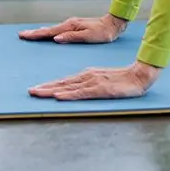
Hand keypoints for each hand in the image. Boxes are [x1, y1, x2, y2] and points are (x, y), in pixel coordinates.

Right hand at [17, 14, 127, 43]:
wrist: (113, 24)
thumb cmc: (103, 33)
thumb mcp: (88, 37)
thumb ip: (72, 37)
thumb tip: (56, 38)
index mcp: (70, 26)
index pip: (49, 32)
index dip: (36, 34)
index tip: (24, 35)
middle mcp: (69, 24)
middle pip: (48, 29)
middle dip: (35, 32)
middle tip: (22, 35)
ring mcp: (72, 25)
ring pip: (52, 29)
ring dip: (41, 32)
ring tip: (31, 35)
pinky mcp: (75, 27)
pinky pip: (58, 30)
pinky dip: (50, 32)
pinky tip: (49, 34)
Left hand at [28, 61, 160, 99]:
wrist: (139, 76)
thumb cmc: (122, 79)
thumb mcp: (102, 79)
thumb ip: (89, 83)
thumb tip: (75, 88)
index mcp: (87, 74)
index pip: (64, 81)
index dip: (49, 85)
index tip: (36, 89)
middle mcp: (86, 76)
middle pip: (62, 83)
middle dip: (45, 88)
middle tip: (30, 92)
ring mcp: (92, 82)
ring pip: (67, 87)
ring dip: (51, 91)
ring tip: (37, 93)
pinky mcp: (99, 89)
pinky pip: (80, 93)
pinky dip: (68, 95)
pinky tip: (59, 96)